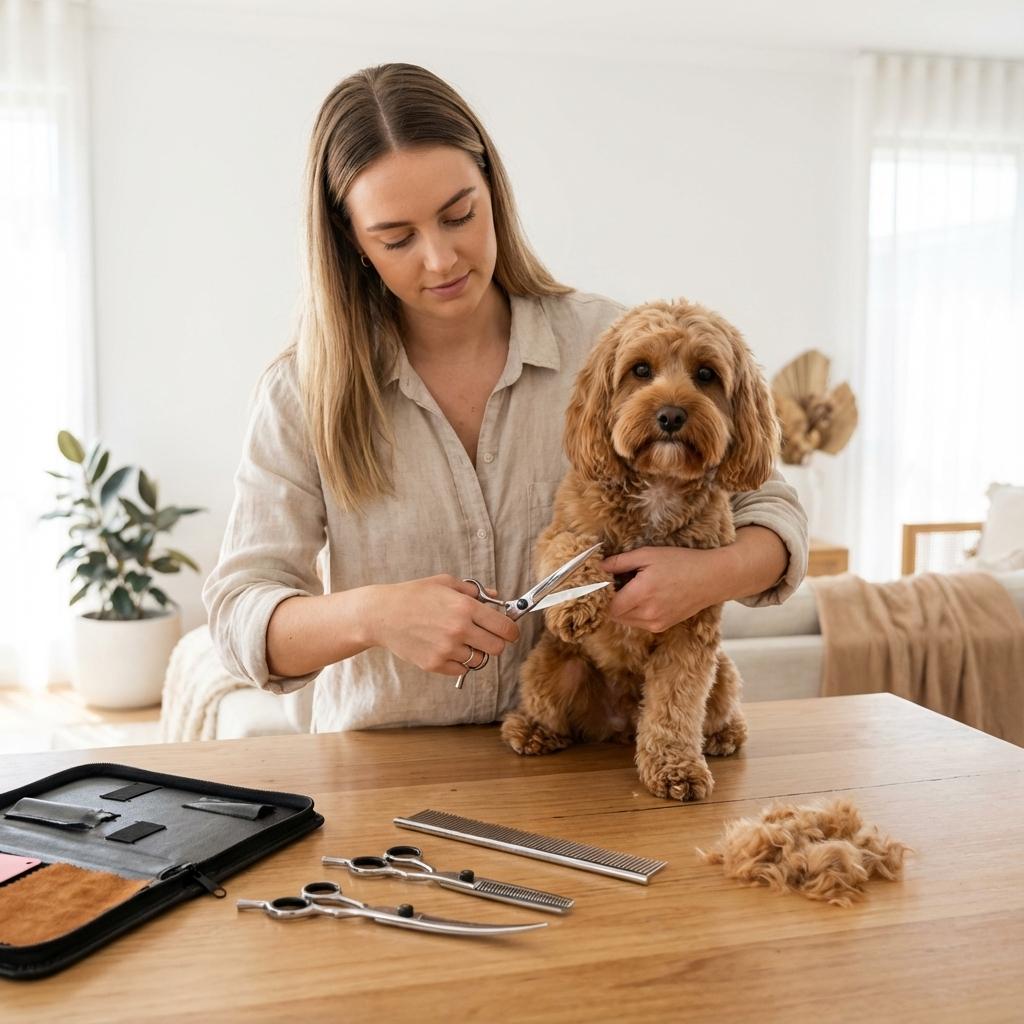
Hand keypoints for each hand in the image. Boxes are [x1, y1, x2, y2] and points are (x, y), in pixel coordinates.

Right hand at [364, 576, 519, 676]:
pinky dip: (459, 662)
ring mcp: (447, 649)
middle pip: (497, 648)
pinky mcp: (435, 664)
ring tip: (461, 640)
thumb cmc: (413, 595)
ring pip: (480, 660)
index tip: (510, 632)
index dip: (512, 631)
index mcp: (465, 607)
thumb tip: (497, 597)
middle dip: (496, 642)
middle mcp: (459, 630)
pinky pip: (461, 669)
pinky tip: (447, 648)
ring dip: (476, 652)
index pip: (505, 627)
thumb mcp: (445, 583)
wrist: (381, 615)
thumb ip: (474, 591)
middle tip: (487, 636)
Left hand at [598, 547, 732, 632]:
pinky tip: (642, 596)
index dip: (601, 595)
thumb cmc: (681, 562)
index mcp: (642, 594)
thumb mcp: (647, 555)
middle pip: (614, 615)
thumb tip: (598, 567)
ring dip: (621, 607)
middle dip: (610, 600)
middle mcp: (647, 613)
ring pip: (624, 620)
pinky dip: (633, 612)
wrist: (711, 578)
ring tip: (631, 588)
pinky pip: (637, 622)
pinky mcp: (661, 626)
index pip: (608, 605)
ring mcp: (655, 623)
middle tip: (615, 583)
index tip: (602, 582)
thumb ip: (619, 562)